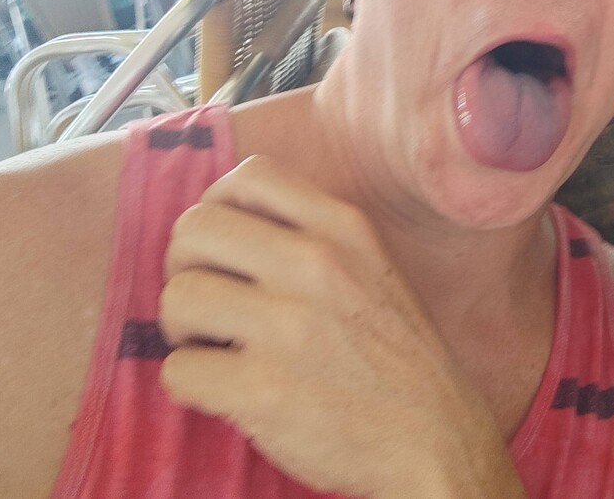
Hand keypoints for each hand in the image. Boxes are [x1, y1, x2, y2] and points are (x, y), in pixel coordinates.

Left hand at [159, 156, 524, 498]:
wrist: (435, 438)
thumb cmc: (396, 355)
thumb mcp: (373, 266)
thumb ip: (313, 235)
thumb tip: (227, 221)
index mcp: (345, 228)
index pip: (250, 175)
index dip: (219, 206)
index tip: (225, 246)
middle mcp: (316, 264)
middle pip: (195, 227)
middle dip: (184, 266)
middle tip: (206, 301)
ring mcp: (289, 327)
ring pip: (177, 296)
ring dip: (182, 328)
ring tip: (213, 346)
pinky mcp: (263, 391)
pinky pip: (178, 370)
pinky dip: (190, 384)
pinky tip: (224, 390)